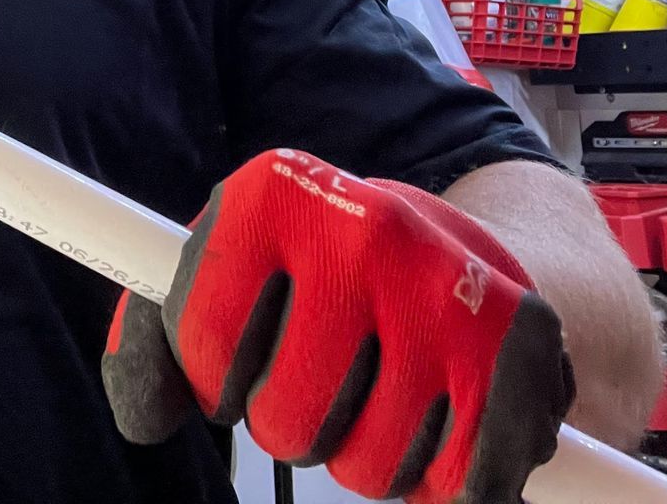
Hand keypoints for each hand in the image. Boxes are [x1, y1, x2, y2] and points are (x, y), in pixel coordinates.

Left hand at [102, 149, 571, 503]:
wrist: (453, 242)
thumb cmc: (312, 273)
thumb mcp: (224, 275)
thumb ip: (157, 343)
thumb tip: (145, 416)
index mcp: (272, 192)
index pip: (200, 343)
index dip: (212, 381)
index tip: (233, 362)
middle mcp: (362, 225)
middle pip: (284, 421)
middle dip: (289, 425)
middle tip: (318, 380)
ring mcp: (446, 282)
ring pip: (368, 467)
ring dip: (363, 455)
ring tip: (376, 391)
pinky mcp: (521, 342)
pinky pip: (458, 484)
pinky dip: (442, 479)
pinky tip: (438, 419)